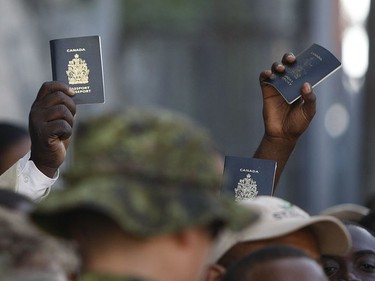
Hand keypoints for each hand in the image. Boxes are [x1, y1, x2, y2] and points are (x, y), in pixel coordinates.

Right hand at [29, 81, 75, 177]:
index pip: (48, 86)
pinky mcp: (43, 132)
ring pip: (63, 110)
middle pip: (60, 97)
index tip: (73, 93)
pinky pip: (63, 125)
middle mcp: (36, 111)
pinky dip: (68, 131)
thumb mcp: (60, 118)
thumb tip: (75, 96)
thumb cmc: (56, 136)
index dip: (62, 86)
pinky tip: (62, 137)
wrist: (47, 157)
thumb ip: (64, 107)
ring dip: (70, 121)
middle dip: (72, 106)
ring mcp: (37, 121)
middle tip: (71, 118)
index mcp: (39, 105)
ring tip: (64, 130)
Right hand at [254, 53, 315, 187]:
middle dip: (288, 58)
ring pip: (276, 70)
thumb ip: (310, 98)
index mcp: (300, 86)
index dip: (303, 62)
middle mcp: (289, 84)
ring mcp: (277, 87)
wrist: (283, 135)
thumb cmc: (298, 124)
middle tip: (291, 60)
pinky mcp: (267, 92)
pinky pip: (264, 79)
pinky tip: (269, 74)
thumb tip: (306, 84)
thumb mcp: (309, 111)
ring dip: (277, 66)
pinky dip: (265, 74)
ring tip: (281, 69)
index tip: (305, 58)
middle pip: (288, 65)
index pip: (301, 70)